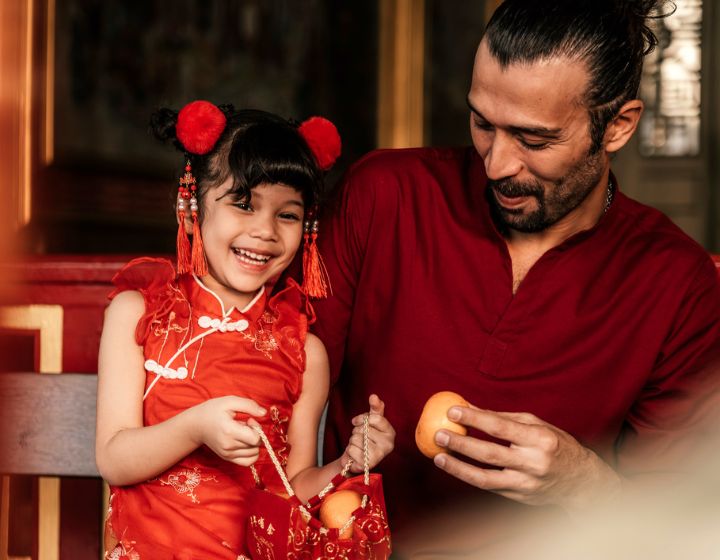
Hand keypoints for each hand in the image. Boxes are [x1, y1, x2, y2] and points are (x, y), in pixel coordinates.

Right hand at [191, 396, 265, 465]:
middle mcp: (228, 446)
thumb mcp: (230, 401)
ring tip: (243, 433)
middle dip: (255, 434)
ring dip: (253, 443)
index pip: (255, 439)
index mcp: (229, 431)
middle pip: (255, 446)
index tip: (249, 420)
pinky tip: (245, 443)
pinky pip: (248, 462)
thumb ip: (249, 405)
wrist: (196, 425)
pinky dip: (251, 453)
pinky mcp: (227, 458)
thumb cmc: (212, 411)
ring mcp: (227, 454)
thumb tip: (264, 413)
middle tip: (245, 425)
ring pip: (254, 454)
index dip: (257, 428)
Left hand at [342, 394, 395, 473]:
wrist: (357, 458)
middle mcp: (388, 445)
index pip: (375, 418)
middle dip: (356, 432)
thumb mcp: (371, 421)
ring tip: (358, 447)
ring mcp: (379, 456)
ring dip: (352, 442)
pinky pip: (351, 450)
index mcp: (390, 432)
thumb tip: (374, 396)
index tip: (356, 421)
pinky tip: (355, 456)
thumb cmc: (366, 437)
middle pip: (363, 429)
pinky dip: (349, 452)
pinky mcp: (367, 465)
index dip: (362, 418)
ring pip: (355, 439)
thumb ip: (375, 408)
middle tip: (360, 438)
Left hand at [433, 406, 620, 510]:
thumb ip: (502, 417)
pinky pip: (489, 487)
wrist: (581, 483)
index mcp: (540, 440)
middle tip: (439, 434)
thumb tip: (469, 406)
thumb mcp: (536, 425)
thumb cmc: (555, 445)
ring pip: (485, 478)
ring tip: (438, 457)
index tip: (453, 410)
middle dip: (461, 443)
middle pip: (490, 453)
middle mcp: (533, 463)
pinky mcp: (519, 498)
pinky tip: (454, 467)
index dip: (475, 418)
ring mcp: (526, 484)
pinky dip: (469, 477)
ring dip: (458, 468)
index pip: (501, 427)